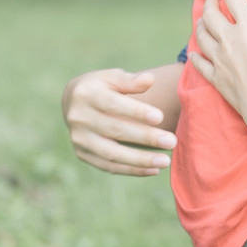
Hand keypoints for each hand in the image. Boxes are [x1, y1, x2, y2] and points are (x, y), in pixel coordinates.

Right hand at [62, 68, 176, 175]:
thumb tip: (150, 79)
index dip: (136, 112)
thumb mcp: (113, 77)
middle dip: (145, 137)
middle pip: (115, 130)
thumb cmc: (102, 86)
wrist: (73, 102)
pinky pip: (109, 166)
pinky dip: (132, 170)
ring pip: (112, 154)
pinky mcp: (82, 154)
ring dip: (140, 160)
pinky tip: (154, 170)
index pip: (113, 104)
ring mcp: (79, 139)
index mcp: (86, 94)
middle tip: (172, 142)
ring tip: (166, 161)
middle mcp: (79, 118)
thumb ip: (131, 80)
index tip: (160, 117)